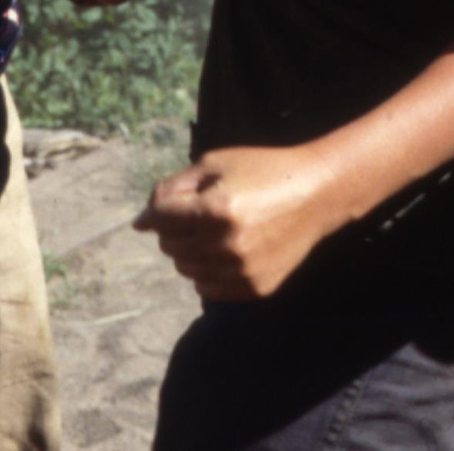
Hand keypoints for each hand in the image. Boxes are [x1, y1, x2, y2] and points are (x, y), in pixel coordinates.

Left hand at [133, 144, 354, 300]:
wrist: (316, 194)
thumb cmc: (263, 171)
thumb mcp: (215, 164)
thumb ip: (172, 189)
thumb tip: (137, 223)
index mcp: (214, 210)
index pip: (159, 218)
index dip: (164, 207)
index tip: (184, 200)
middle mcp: (225, 246)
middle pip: (169, 246)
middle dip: (177, 229)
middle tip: (205, 213)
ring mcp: (240, 271)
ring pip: (186, 269)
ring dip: (192, 251)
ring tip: (219, 231)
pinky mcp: (253, 288)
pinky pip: (207, 288)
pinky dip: (209, 271)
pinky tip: (230, 250)